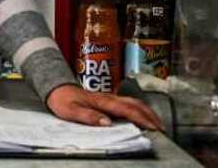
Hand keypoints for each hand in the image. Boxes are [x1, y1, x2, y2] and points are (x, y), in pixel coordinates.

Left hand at [46, 84, 162, 130]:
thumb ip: (88, 116)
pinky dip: (139, 108)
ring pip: (133, 101)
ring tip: (157, 122)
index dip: (142, 118)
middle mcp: (108, 97)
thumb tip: (107, 122)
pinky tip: (141, 114)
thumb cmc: (63, 100)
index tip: (153, 127)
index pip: (127, 110)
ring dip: (147, 111)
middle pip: (135, 104)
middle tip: (161, 128)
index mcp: (102, 101)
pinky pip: (128, 102)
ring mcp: (109, 97)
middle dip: (150, 115)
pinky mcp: (107, 99)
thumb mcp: (71, 110)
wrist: (56, 88)